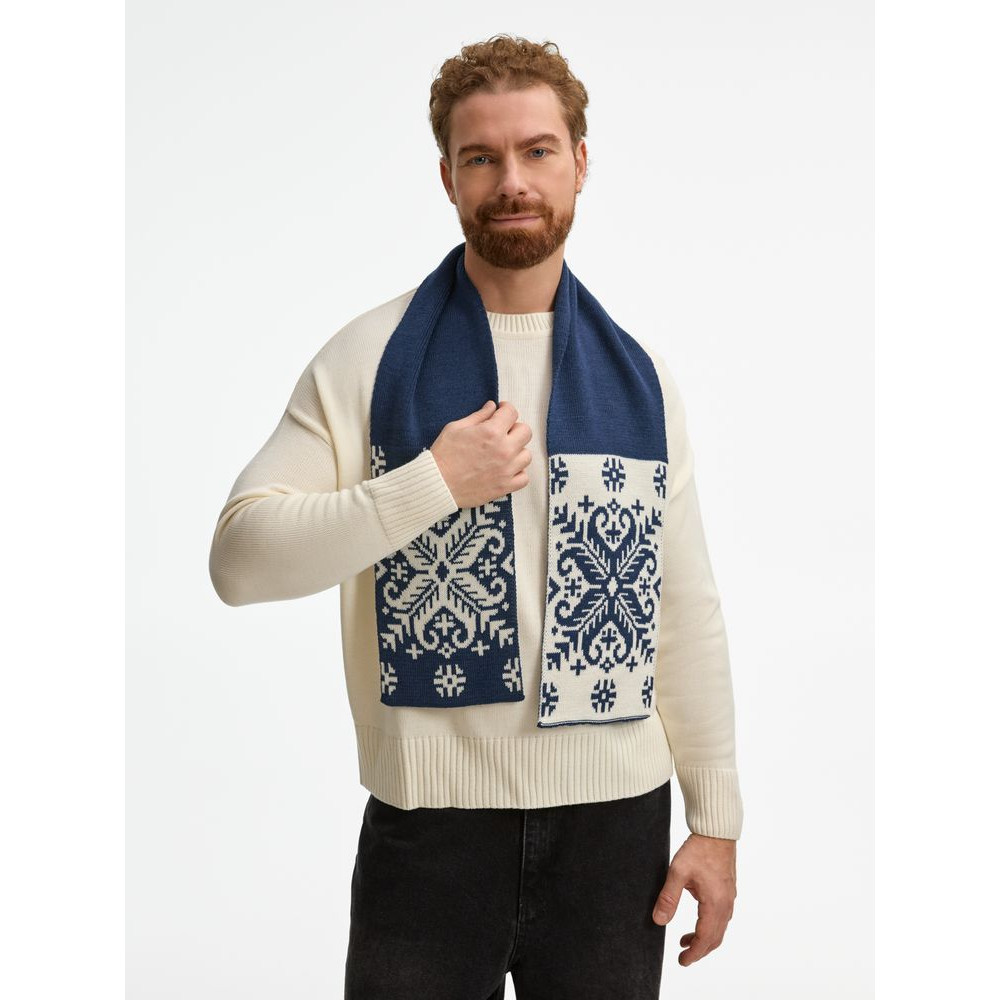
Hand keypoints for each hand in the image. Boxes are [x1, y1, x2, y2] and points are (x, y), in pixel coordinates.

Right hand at [430, 400, 532, 507]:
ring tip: (503, 453)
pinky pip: (524, 477)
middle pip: (525, 432)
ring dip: (517, 451)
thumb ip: (478, 416)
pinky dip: (518, 472)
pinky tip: (506, 469)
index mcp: (491, 432)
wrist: (437, 484)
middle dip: (514, 428)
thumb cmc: (443, 455)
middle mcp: (504, 450)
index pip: (512, 412)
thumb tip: (492, 407)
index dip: (505, 409)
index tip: (500, 412)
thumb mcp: (456, 428)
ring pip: (527, 455)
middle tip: (502, 432)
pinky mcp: (505, 486)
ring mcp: (507, 469)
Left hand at [652, 833, 736, 965]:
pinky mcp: (728, 891)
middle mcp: (726, 904)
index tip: (682, 961)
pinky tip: (697, 921)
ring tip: (685, 940)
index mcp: (715, 904)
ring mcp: (729, 898)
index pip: (705, 938)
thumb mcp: (678, 873)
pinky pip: (721, 917)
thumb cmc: (699, 849)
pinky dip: (710, 926)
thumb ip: (669, 898)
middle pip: (715, 938)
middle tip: (683, 957)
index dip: (694, 953)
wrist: (716, 831)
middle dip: (699, 950)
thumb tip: (659, 921)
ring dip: (704, 939)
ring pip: (719, 929)